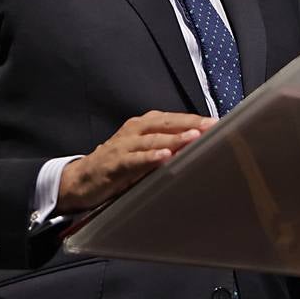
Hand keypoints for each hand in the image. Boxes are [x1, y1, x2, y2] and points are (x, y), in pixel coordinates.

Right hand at [57, 110, 215, 212]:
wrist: (82, 179)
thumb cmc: (118, 165)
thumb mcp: (144, 153)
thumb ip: (167, 148)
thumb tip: (197, 148)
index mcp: (143, 125)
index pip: (173, 119)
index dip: (195, 119)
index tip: (218, 122)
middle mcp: (134, 130)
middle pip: (166, 123)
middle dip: (190, 124)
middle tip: (211, 126)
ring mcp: (123, 146)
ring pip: (152, 139)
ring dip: (174, 139)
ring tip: (193, 138)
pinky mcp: (114, 163)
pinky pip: (134, 159)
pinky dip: (150, 157)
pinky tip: (164, 157)